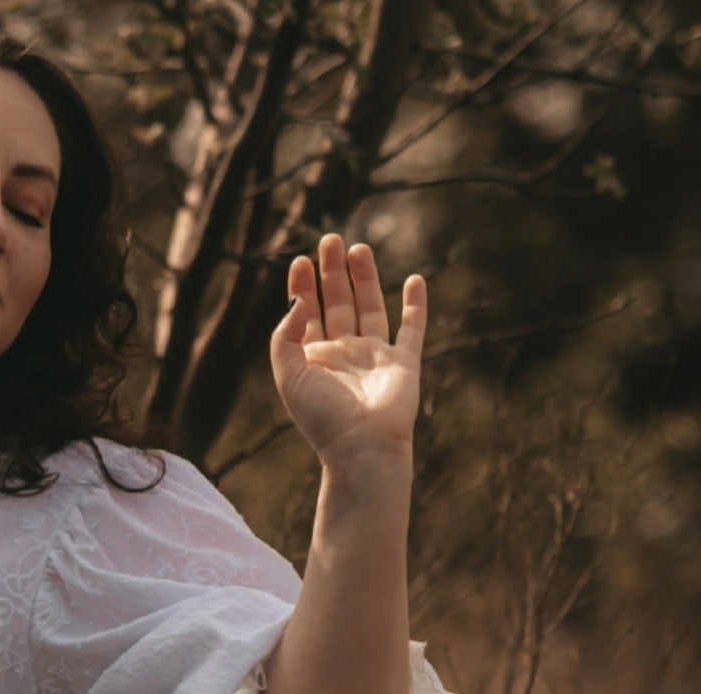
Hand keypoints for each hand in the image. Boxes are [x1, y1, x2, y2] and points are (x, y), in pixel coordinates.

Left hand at [271, 233, 425, 466]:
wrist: (362, 446)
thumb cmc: (323, 416)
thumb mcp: (289, 374)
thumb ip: (285, 336)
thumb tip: (298, 300)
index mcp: (314, 360)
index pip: (306, 314)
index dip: (302, 287)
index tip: (300, 260)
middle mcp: (344, 355)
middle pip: (338, 304)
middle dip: (333, 273)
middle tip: (330, 240)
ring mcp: (375, 358)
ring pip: (370, 308)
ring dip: (365, 279)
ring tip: (358, 249)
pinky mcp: (404, 363)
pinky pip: (412, 329)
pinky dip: (415, 306)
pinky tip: (414, 280)